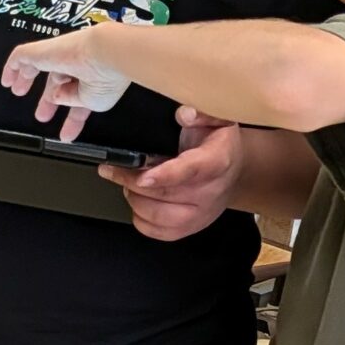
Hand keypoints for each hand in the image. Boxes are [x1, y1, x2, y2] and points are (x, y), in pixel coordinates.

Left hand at [1, 24, 132, 136]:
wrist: (107, 54)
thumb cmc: (106, 78)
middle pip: (57, 84)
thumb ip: (72, 102)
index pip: (77, 100)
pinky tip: (7, 79)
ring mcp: (60, 57)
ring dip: (28, 81)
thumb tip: (56, 98)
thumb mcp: (92, 104)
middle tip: (42, 115)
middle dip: (49, 100)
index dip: (72, 119)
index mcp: (91, 80)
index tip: (66, 134)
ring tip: (18, 91)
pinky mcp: (44, 51)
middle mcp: (76, 66)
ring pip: (40, 67)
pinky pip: (23, 56)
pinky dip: (13, 67)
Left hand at [100, 111, 241, 242]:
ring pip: (158, 215)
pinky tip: (138, 199)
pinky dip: (139, 217)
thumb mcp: (215, 118)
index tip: (143, 175)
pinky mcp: (189, 229)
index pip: (191, 170)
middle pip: (165, 194)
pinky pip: (157, 231)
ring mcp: (200, 215)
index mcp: (217, 160)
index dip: (165, 174)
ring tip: (128, 182)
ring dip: (134, 198)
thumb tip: (184, 115)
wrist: (232, 171)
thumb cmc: (216, 142)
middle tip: (113, 168)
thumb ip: (201, 112)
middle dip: (132, 181)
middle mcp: (211, 192)